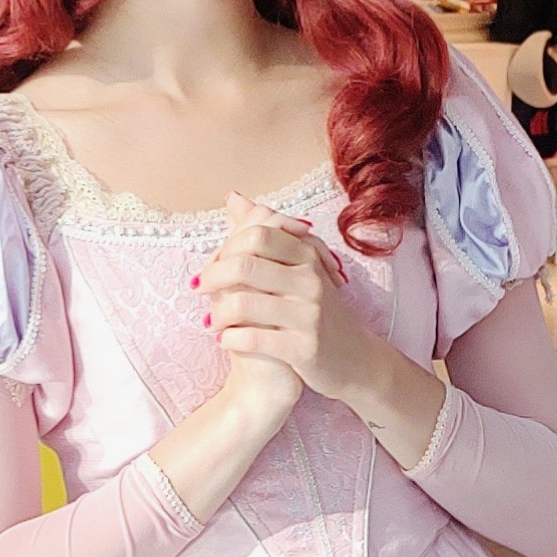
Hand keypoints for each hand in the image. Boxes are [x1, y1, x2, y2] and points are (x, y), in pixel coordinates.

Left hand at [204, 199, 372, 406]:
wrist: (355, 358)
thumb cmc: (317, 310)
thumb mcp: (299, 267)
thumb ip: (266, 232)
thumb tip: (233, 198)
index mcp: (308, 256)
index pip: (258, 234)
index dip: (226, 246)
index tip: (213, 263)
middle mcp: (311, 280)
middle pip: (244, 265)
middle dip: (212, 277)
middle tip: (201, 289)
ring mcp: (309, 315)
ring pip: (242, 304)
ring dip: (217, 314)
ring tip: (213, 321)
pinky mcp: (304, 349)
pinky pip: (251, 340)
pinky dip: (229, 340)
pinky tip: (227, 340)